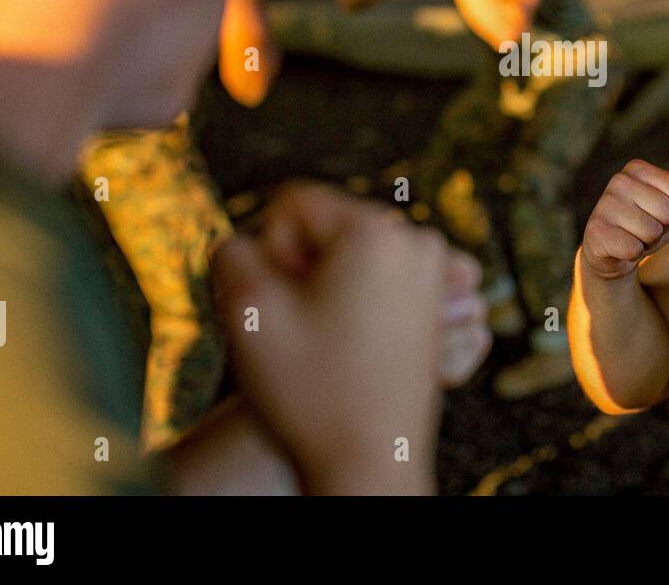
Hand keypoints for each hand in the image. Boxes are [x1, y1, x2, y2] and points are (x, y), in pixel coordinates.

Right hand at [244, 182, 489, 388]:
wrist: (369, 463)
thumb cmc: (311, 390)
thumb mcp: (246, 311)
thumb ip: (231, 253)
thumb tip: (247, 244)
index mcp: (377, 232)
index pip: (293, 205)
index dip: (271, 253)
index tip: (284, 304)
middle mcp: (417, 241)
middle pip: (328, 227)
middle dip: (302, 268)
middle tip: (303, 328)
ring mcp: (435, 272)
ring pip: (350, 255)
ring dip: (327, 287)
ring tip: (326, 340)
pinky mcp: (437, 302)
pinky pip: (378, 279)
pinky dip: (356, 302)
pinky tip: (350, 346)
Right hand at [581, 159, 668, 280]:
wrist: (610, 252)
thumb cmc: (644, 226)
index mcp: (637, 169)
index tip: (656, 213)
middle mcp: (619, 180)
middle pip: (667, 211)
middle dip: (662, 228)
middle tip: (644, 229)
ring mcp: (605, 204)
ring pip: (652, 231)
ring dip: (648, 242)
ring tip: (633, 237)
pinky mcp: (597, 230)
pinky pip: (634, 249)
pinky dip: (634, 254)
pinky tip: (622, 247)